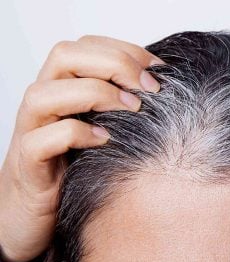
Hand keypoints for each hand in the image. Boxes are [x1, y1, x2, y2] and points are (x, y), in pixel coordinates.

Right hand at [0, 35, 162, 261]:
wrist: (34, 210)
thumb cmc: (76, 163)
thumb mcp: (102, 125)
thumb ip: (120, 103)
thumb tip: (165, 88)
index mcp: (62, 86)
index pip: (86, 45)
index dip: (125, 49)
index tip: (159, 68)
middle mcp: (44, 102)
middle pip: (64, 56)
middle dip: (114, 63)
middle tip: (149, 87)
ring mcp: (31, 131)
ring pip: (44, 93)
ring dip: (95, 94)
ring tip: (132, 109)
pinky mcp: (28, 165)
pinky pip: (41, 141)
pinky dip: (76, 134)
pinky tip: (105, 140)